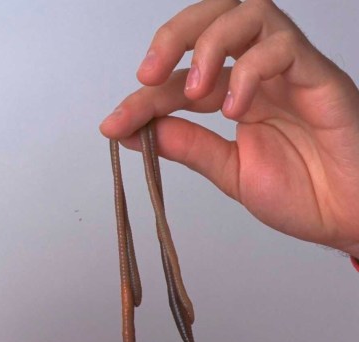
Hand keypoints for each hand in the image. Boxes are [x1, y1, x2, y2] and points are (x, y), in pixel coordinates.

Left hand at [99, 0, 358, 258]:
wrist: (352, 214)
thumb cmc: (306, 191)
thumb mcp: (230, 171)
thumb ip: (189, 146)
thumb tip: (133, 132)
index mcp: (237, 93)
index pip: (180, 77)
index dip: (141, 97)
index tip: (113, 124)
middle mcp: (261, 72)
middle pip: (216, 14)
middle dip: (173, 35)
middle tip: (147, 75)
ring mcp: (291, 69)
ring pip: (250, 12)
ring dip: (209, 44)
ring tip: (195, 90)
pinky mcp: (320, 76)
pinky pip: (284, 48)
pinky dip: (251, 71)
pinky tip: (237, 109)